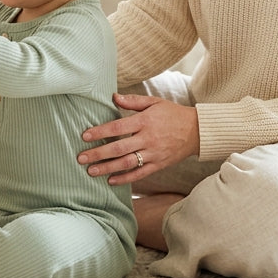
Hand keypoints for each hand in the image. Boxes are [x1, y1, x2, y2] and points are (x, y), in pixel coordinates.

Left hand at [77, 93, 198, 184]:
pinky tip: (111, 181)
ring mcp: (154, 154)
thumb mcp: (154, 102)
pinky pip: (140, 174)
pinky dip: (125, 179)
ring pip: (127, 163)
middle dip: (98, 154)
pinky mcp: (159, 165)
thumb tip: (113, 97)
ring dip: (108, 168)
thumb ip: (133, 101)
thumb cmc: (172, 114)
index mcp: (145, 121)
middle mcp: (148, 138)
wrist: (197, 130)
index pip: (118, 127)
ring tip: (91, 171)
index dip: (100, 132)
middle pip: (119, 148)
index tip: (85, 136)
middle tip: (81, 158)